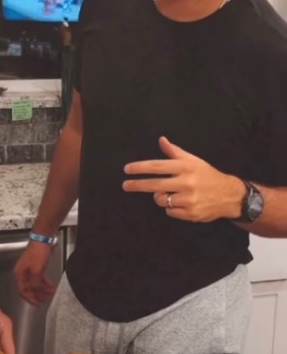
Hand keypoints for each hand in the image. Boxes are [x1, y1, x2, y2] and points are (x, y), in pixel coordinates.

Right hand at [14, 242, 55, 305]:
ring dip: (42, 289)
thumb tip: (35, 290)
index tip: (37, 303)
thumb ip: (35, 283)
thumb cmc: (38, 254)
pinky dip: (44, 283)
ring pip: (34, 284)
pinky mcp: (35, 267)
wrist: (42, 240)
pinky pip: (39, 279)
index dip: (30, 298)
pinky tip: (50, 286)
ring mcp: (29, 270)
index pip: (22, 291)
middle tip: (46, 299)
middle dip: (37, 295)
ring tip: (51, 293)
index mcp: (19, 274)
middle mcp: (22, 273)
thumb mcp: (37, 270)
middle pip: (28, 288)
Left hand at [122, 136, 245, 221]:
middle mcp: (186, 182)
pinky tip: (180, 203)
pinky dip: (171, 208)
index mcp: (186, 167)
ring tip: (169, 194)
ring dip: (160, 197)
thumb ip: (175, 152)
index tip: (127, 170)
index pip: (157, 166)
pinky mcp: (190, 213)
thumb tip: (161, 140)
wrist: (228, 195)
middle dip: (137, 185)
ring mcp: (188, 199)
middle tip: (125, 185)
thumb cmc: (207, 175)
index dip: (140, 168)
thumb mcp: (193, 161)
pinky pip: (169, 211)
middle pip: (155, 184)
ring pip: (161, 200)